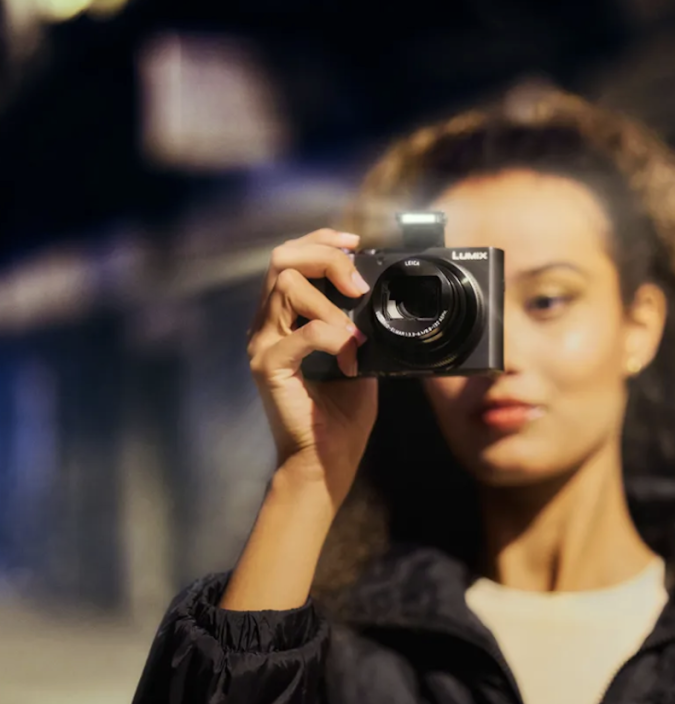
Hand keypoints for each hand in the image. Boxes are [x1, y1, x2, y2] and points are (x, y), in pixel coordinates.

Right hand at [247, 228, 377, 505]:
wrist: (326, 462)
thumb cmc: (340, 415)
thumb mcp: (357, 357)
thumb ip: (359, 325)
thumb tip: (381, 299)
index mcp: (284, 318)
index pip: (290, 256)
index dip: (322, 241)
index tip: (356, 244)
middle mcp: (267, 325)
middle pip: (282, 259)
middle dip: (326, 259)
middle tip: (357, 285)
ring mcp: (264, 345)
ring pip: (286, 287)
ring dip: (331, 303)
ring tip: (354, 334)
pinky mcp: (269, 368)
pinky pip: (302, 334)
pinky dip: (334, 338)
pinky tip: (350, 358)